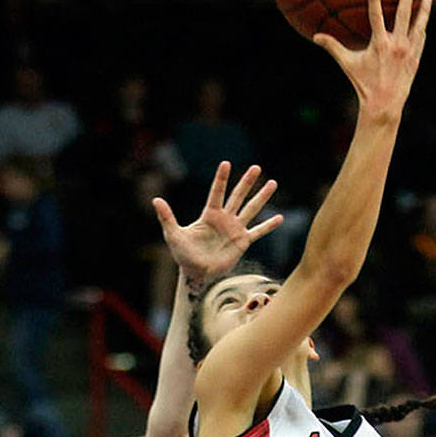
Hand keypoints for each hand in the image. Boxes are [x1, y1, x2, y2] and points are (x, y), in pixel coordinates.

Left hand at [151, 162, 282, 285]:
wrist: (196, 272)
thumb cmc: (183, 254)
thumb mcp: (173, 235)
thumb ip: (166, 217)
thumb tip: (156, 200)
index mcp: (209, 215)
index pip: (217, 193)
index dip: (221, 179)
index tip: (227, 163)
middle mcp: (224, 219)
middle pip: (238, 196)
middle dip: (247, 182)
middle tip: (257, 168)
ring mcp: (235, 229)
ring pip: (251, 210)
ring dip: (262, 197)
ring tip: (272, 183)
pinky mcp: (242, 242)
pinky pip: (258, 232)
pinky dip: (268, 226)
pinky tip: (279, 218)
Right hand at [313, 0, 431, 119]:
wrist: (384, 104)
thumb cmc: (363, 84)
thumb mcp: (347, 64)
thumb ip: (332, 47)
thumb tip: (315, 36)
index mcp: (379, 44)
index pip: (376, 16)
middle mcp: (396, 45)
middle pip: (403, 15)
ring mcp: (408, 51)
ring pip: (418, 26)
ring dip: (423, 11)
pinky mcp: (415, 59)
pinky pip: (420, 40)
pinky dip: (421, 29)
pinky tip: (424, 22)